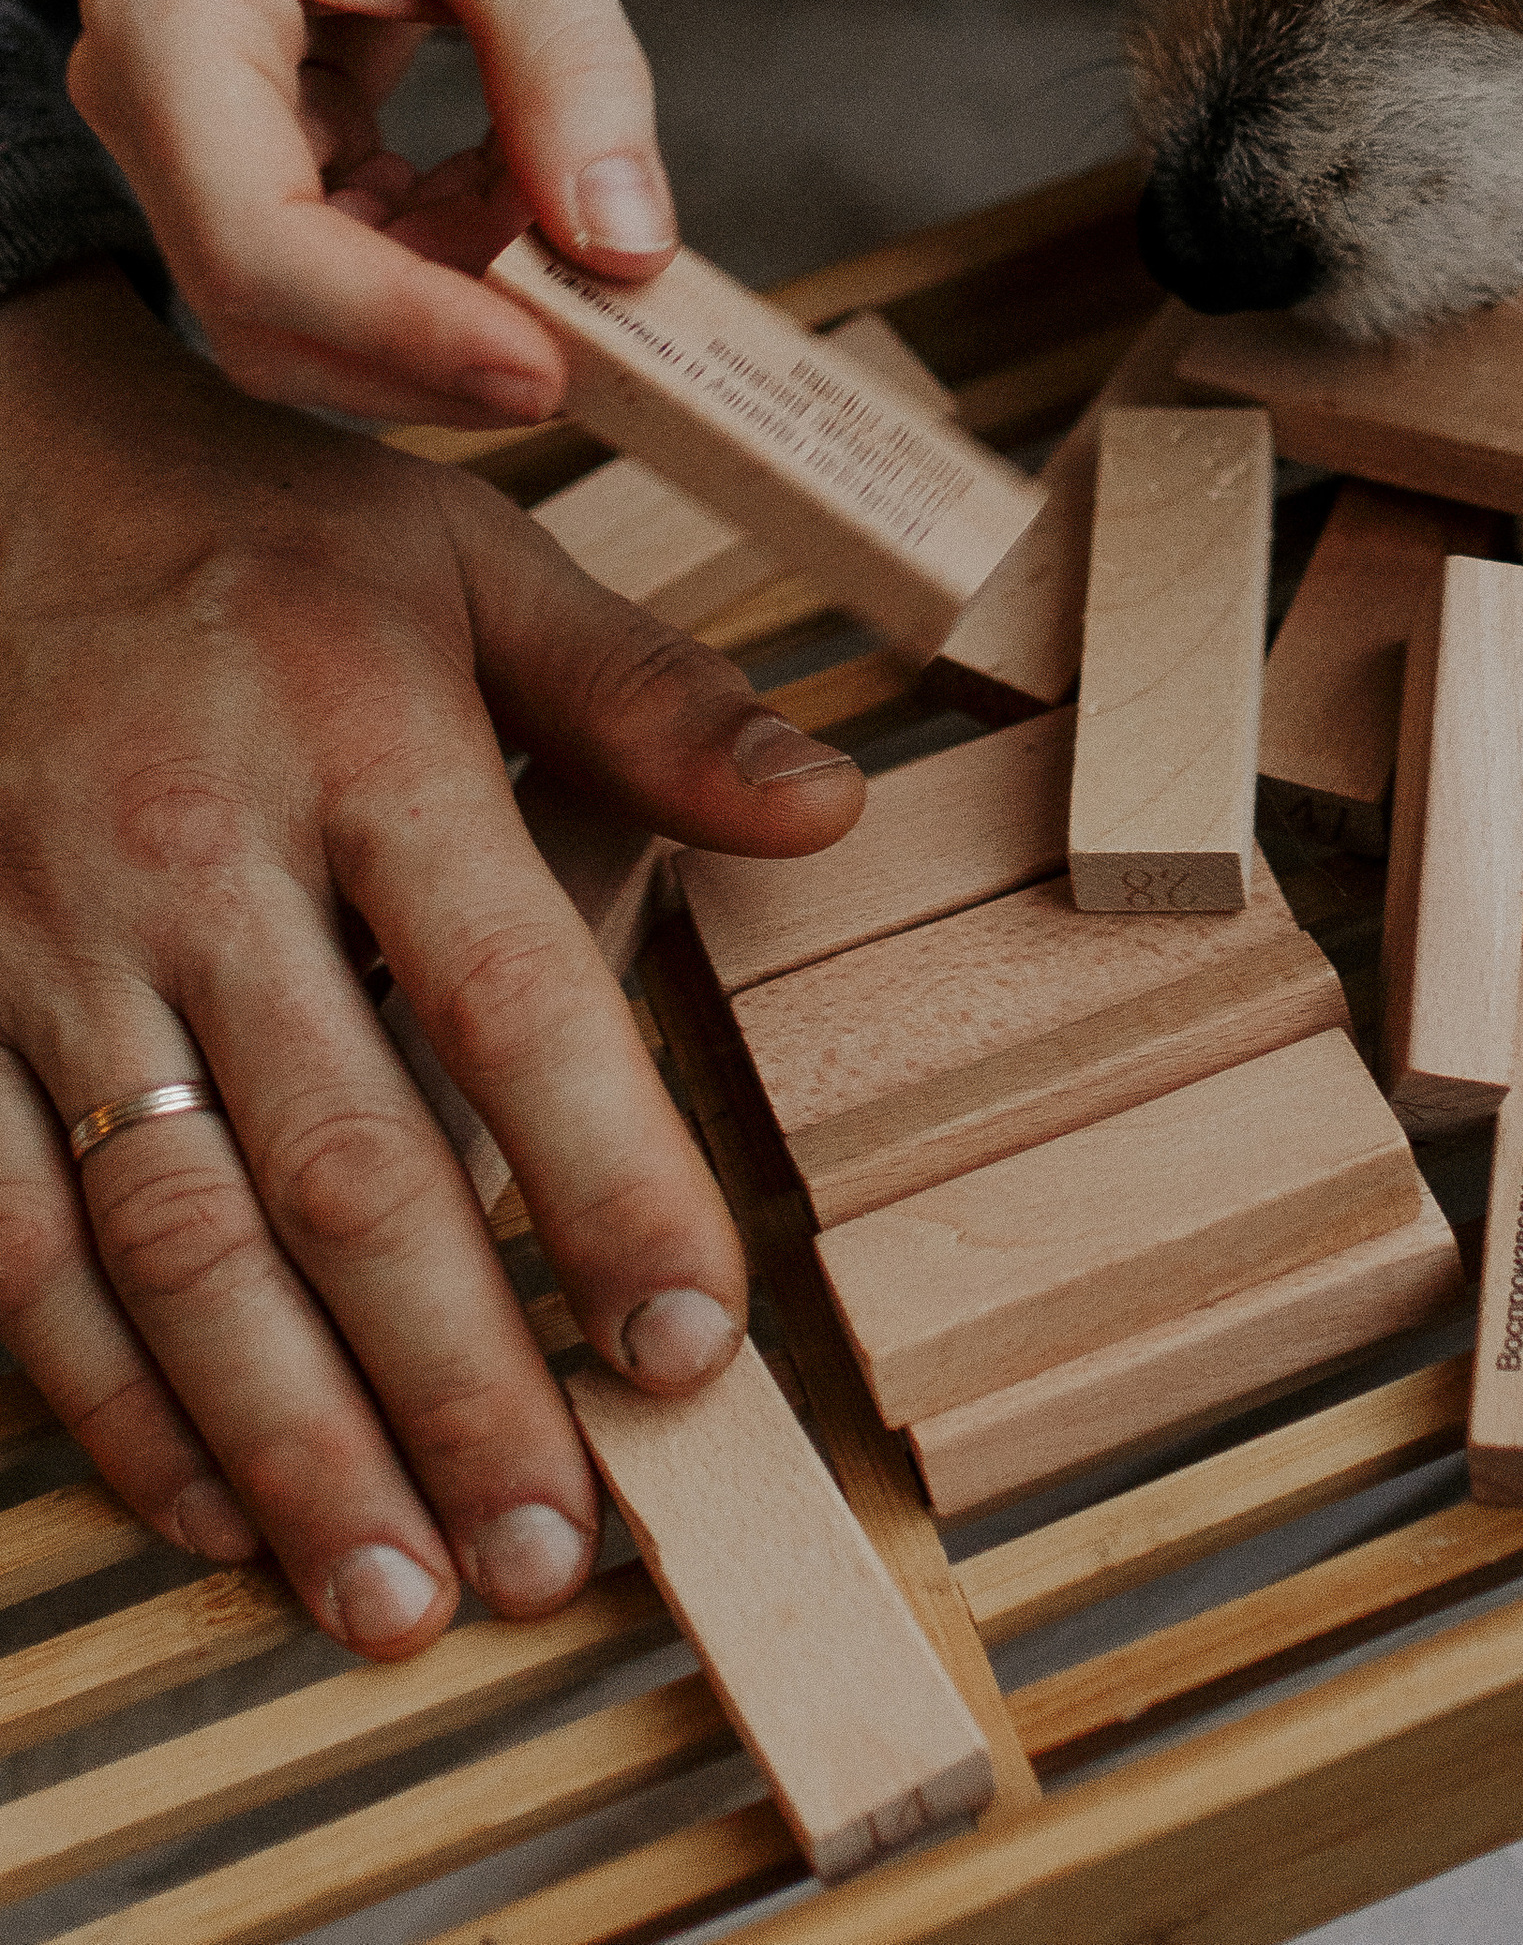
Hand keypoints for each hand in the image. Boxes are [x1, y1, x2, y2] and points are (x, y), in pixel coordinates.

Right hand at [0, 267, 863, 1654]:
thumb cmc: (264, 535)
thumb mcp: (472, 564)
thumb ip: (651, 700)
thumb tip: (831, 813)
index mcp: (363, 742)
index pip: (508, 995)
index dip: (608, 1180)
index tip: (695, 1339)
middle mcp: (200, 861)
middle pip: (339, 1161)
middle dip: (453, 1380)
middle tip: (554, 1549)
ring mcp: (50, 951)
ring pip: (174, 1242)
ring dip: (292, 1438)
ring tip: (401, 1598)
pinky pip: (18, 1243)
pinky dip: (111, 1399)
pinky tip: (211, 1510)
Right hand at [69, 0, 672, 428]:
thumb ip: (570, 70)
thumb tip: (626, 250)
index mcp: (171, 12)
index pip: (260, 243)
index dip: (404, 332)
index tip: (549, 369)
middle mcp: (147, 84)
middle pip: (263, 305)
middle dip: (427, 352)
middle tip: (595, 357)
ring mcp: (191, 120)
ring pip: (304, 303)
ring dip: (449, 303)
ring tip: (572, 216)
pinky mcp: (252, 137)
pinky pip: (343, 252)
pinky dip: (448, 253)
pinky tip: (528, 181)